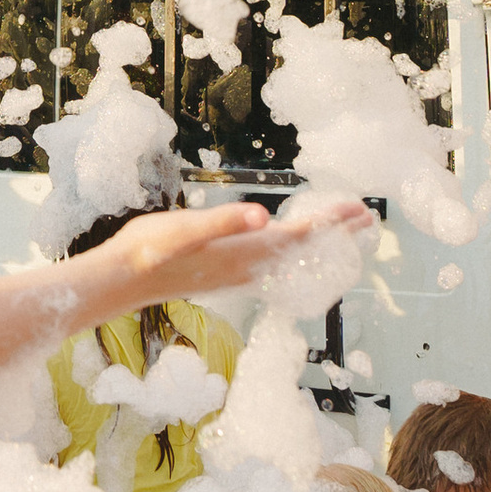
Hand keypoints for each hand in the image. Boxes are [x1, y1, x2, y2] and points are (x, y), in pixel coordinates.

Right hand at [79, 195, 371, 313]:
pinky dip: (291, 254)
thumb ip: (225, 222)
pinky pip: (271, 265)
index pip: (300, 236)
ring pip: (289, 260)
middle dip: (334, 235)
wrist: (123, 280)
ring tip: (338, 235)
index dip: (330, 223)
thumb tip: (262, 217)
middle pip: (302, 250)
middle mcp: (246, 267)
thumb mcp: (186, 228)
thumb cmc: (150, 249)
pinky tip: (286, 252)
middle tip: (368, 221)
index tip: (361, 211)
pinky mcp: (223, 275)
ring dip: (316, 246)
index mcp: (244, 251)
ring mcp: (235, 274)